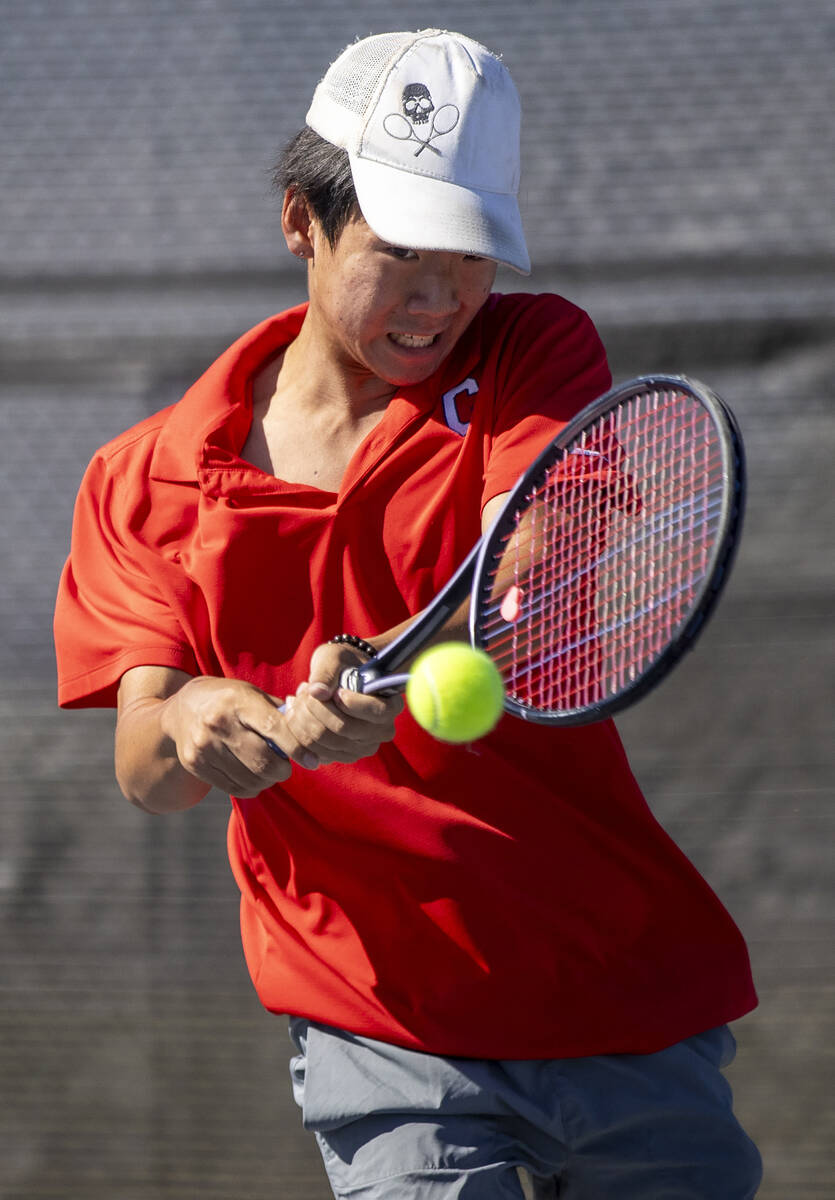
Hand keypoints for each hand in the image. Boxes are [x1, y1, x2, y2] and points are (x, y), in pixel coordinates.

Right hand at [161, 675, 314, 796]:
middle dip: (282, 770)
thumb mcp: (252, 694)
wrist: (182, 709)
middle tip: (286, 768)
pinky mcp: (195, 764)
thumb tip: (308, 730)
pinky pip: (233, 787)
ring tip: (270, 771)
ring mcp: (204, 746)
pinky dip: (250, 787)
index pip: (274, 728)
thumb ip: (279, 712)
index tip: (312, 761)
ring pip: (249, 778)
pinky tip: (253, 777)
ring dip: (267, 781)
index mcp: (238, 701)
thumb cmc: (229, 700)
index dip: (297, 747)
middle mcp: (218, 723)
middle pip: (262, 761)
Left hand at [283, 642, 403, 765]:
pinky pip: (314, 752)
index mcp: (390, 706)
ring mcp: (362, 748)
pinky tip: (295, 713)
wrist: (339, 677)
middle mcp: (381, 732)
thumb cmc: (342, 664)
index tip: (336, 690)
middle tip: (303, 688)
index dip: (349, 702)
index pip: (375, 712)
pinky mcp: (342, 757)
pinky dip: (298, 733)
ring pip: (324, 742)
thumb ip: (326, 672)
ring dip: (302, 719)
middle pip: (342, 728)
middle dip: (315, 708)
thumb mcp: (334, 658)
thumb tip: (317, 691)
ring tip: (297, 698)